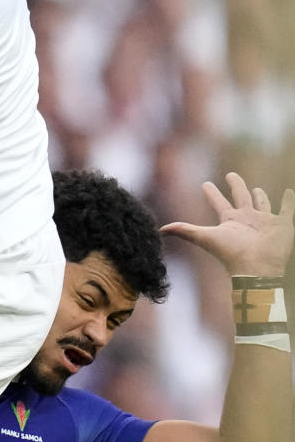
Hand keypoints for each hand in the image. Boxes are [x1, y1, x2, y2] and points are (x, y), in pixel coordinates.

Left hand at [161, 173, 294, 277]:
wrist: (257, 267)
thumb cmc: (231, 252)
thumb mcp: (205, 237)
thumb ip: (184, 231)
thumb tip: (159, 229)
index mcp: (230, 221)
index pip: (218, 203)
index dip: (212, 193)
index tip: (205, 184)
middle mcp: (247, 220)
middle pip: (241, 198)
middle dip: (236, 186)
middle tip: (231, 175)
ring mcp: (265, 222)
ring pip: (263, 205)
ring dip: (261, 197)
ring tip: (258, 189)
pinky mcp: (282, 225)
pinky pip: (288, 210)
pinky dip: (290, 201)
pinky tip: (290, 192)